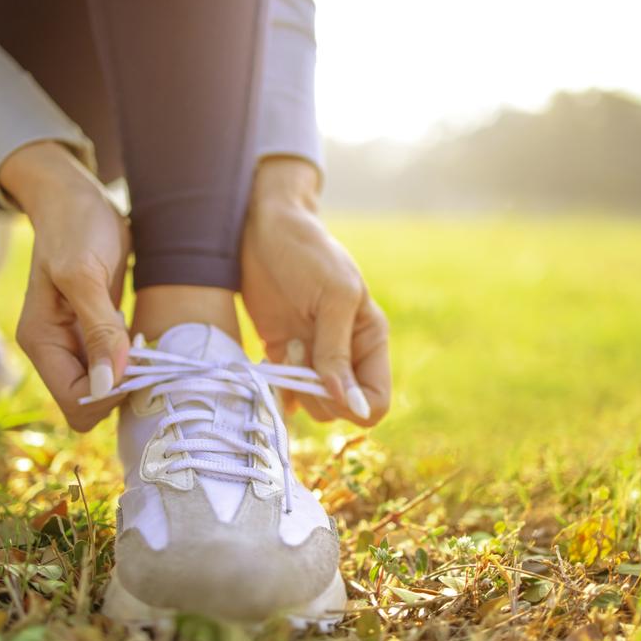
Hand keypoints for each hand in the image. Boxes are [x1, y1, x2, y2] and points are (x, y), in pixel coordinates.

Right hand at [1, 142, 130, 430]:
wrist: (76, 198)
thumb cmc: (77, 226)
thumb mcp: (85, 274)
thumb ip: (98, 329)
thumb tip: (108, 384)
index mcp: (40, 341)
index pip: (75, 401)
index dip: (110, 394)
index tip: (137, 363)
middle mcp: (54, 349)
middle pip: (89, 403)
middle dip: (121, 389)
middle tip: (145, 353)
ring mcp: (73, 344)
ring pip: (104, 389)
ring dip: (129, 376)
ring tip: (144, 343)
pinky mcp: (93, 334)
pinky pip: (114, 368)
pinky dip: (132, 362)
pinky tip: (141, 337)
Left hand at [240, 157, 390, 425]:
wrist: (264, 230)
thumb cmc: (307, 253)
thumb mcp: (331, 298)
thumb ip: (337, 353)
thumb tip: (351, 405)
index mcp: (370, 339)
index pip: (376, 402)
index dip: (354, 404)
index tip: (327, 381)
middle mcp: (346, 355)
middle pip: (343, 410)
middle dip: (319, 392)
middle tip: (301, 350)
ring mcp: (314, 357)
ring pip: (314, 407)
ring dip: (296, 384)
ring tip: (288, 346)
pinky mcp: (284, 355)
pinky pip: (287, 394)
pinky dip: (278, 390)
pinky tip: (271, 364)